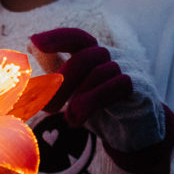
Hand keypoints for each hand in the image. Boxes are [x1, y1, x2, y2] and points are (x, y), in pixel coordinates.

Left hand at [29, 28, 173, 173]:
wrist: (140, 136)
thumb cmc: (105, 110)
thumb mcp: (76, 89)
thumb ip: (58, 67)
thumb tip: (31, 44)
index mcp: (98, 55)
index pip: (78, 37)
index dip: (56, 37)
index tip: (32, 42)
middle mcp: (116, 57)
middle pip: (85, 56)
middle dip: (62, 81)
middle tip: (47, 108)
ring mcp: (131, 70)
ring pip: (100, 71)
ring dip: (77, 97)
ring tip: (68, 118)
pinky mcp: (142, 89)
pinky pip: (117, 84)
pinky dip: (92, 101)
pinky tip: (79, 120)